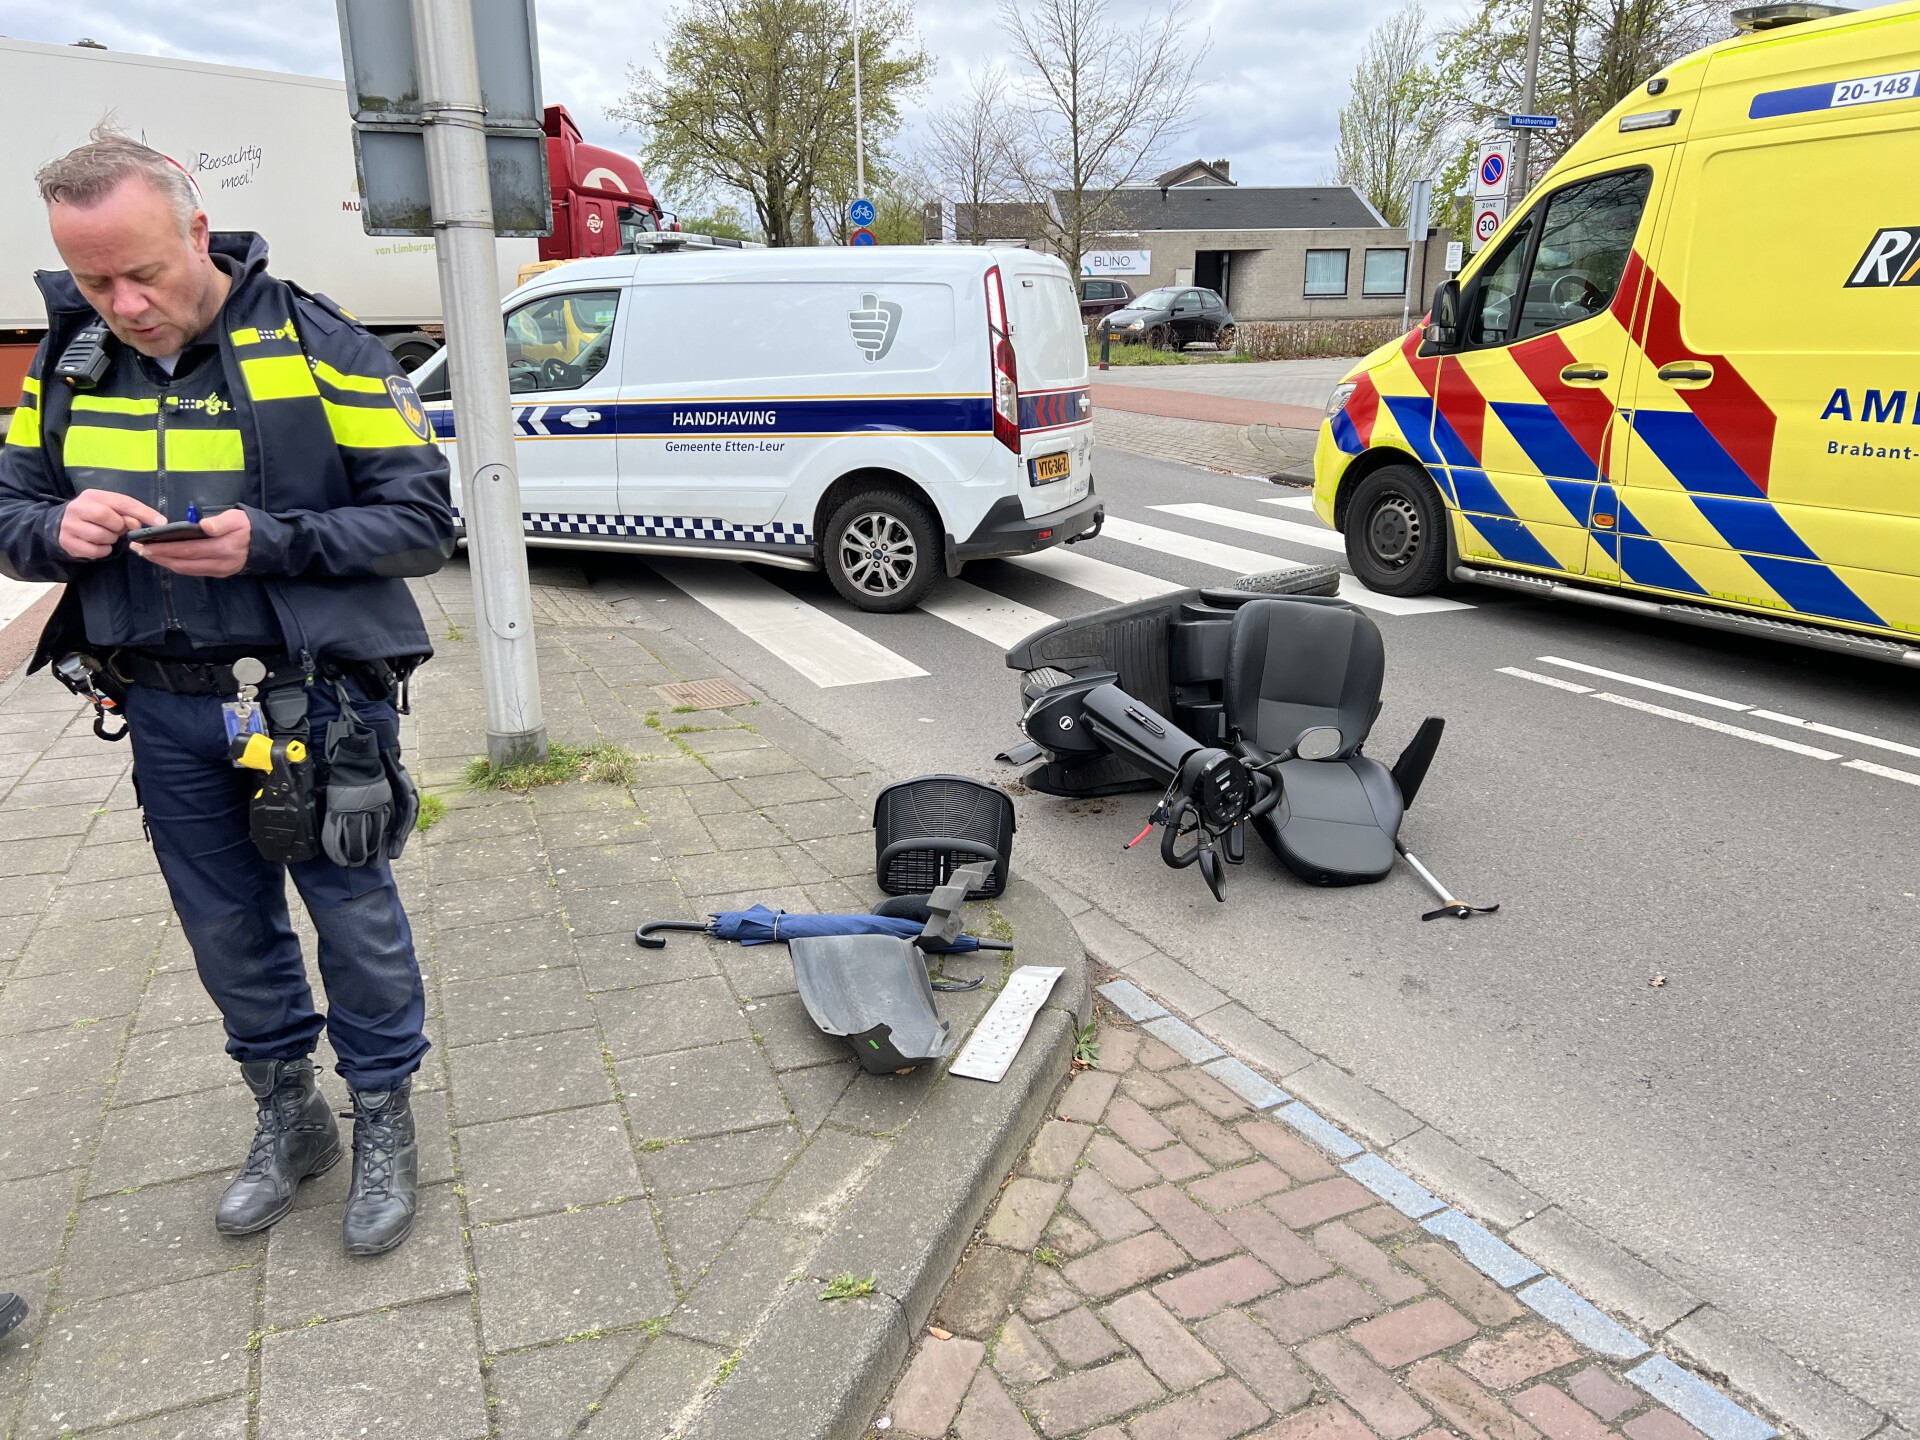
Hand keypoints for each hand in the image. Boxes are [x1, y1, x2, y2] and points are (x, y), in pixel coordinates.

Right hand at [58, 489, 164, 559]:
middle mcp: (78, 507)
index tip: (162, 522)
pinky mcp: (67, 542)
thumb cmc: (95, 517)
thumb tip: (138, 525)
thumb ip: (127, 514)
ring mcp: (70, 525)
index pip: (122, 501)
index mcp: (93, 496)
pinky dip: (103, 551)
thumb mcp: (111, 510)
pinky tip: (99, 545)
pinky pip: (95, 551)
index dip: (143, 512)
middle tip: (118, 529)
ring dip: (111, 539)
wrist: (63, 526)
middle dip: (118, 526)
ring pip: (100, 535)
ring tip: (107, 536)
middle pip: (106, 516)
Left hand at [132, 506, 252, 577]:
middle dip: (159, 557)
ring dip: (165, 563)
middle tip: (139, 550)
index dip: (165, 549)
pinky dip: (177, 566)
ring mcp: (219, 570)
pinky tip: (166, 559)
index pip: (188, 550)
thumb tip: (203, 526)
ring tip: (148, 554)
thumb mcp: (238, 518)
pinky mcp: (219, 573)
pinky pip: (193, 571)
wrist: (267, 545)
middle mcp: (219, 563)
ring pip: (186, 570)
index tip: (146, 544)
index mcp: (222, 548)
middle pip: (183, 562)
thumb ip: (221, 522)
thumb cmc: (249, 527)